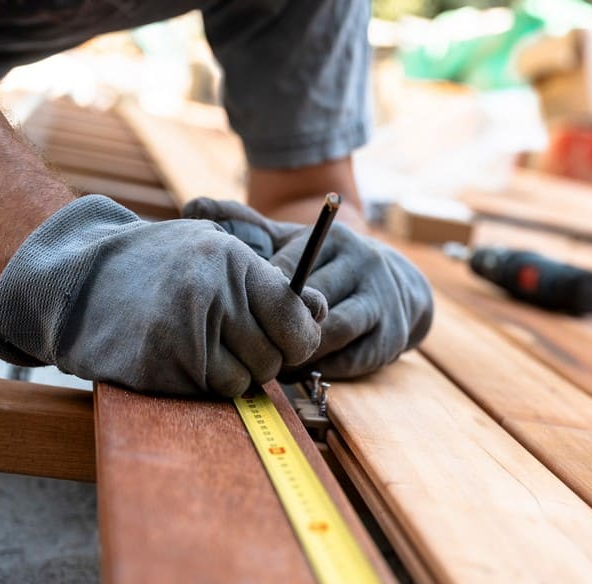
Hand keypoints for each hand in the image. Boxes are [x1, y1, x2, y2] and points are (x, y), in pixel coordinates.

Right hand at [0, 195, 326, 395]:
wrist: (77, 280)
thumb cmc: (157, 265)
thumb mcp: (214, 250)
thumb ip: (269, 282)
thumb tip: (321, 310)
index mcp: (233, 263)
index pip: (296, 317)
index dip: (300, 336)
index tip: (289, 339)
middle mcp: (213, 297)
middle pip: (275, 357)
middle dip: (265, 358)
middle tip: (236, 342)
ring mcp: (184, 335)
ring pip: (246, 381)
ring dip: (235, 374)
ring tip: (204, 346)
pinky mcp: (160, 369)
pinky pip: (211, 393)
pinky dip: (205, 384)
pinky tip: (181, 358)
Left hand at [183, 198, 433, 378]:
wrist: (398, 290)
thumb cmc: (327, 267)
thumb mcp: (293, 242)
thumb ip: (248, 228)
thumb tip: (193, 205)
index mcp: (336, 239)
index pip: (290, 269)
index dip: (259, 295)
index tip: (234, 312)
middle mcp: (365, 264)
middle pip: (311, 303)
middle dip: (276, 327)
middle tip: (242, 345)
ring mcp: (382, 301)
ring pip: (330, 333)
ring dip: (297, 351)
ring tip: (268, 361)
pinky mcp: (391, 337)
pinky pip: (348, 360)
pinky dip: (319, 369)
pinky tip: (296, 370)